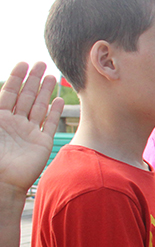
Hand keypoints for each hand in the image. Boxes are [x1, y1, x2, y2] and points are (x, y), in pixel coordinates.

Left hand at [0, 62, 62, 193]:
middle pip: (25, 96)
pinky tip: (58, 100)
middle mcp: (14, 123)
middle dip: (32, 80)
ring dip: (45, 91)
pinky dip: (54, 112)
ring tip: (51, 76)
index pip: (8, 93)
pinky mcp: (41, 143)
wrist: (2, 182)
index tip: (22, 64)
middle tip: (40, 63)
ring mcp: (29, 132)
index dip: (15, 78)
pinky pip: (49, 124)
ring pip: (38, 106)